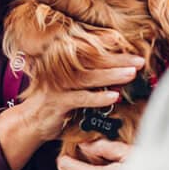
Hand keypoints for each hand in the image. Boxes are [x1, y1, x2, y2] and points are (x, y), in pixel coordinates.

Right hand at [0, 49, 143, 169]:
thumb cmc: (55, 104)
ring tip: (131, 74)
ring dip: (112, 75)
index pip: (92, 53)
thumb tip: (119, 76)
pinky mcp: (58, 102)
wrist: (29, 122)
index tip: (130, 47)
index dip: (110, 49)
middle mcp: (61, 70)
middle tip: (140, 61)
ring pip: (89, 78)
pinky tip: (114, 96)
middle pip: (94, 62)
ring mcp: (59, 85)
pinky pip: (81, 98)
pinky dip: (98, 97)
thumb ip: (90, 81)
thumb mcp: (72, 89)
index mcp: (66, 64)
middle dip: (118, 61)